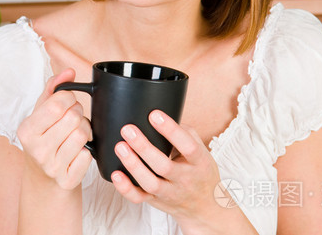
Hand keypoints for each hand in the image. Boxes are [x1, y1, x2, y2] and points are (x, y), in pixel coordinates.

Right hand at [16, 68, 92, 189]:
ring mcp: (51, 167)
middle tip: (71, 118)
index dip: (69, 98)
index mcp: (26, 130)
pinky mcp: (67, 180)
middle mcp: (36, 150)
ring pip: (83, 134)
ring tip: (75, 133)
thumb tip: (69, 72)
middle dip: (78, 113)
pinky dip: (87, 150)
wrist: (43, 176)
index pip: (57, 104)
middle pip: (74, 118)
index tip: (66, 102)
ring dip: (85, 130)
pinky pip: (88, 155)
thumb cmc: (43, 137)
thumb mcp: (41, 112)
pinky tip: (76, 151)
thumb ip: (54, 88)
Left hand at [111, 110, 222, 228]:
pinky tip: (116, 174)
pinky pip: (139, 198)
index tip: (154, 115)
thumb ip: (185, 133)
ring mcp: (170, 192)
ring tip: (120, 147)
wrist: (206, 207)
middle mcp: (185, 179)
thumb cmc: (200, 172)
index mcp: (199, 163)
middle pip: (164, 165)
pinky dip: (126, 188)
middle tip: (128, 130)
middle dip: (144, 147)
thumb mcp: (202, 152)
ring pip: (150, 183)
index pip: (188, 146)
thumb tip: (163, 116)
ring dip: (133, 165)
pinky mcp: (156, 201)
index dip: (171, 130)